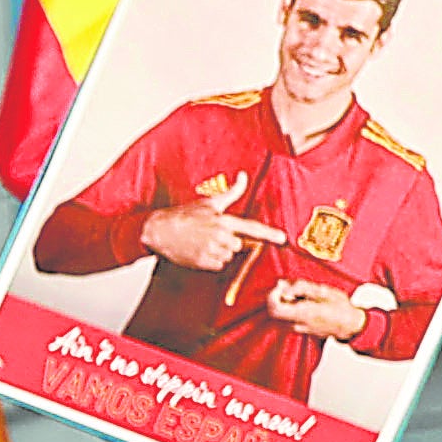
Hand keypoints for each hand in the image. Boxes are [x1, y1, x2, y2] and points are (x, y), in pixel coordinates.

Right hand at [139, 204, 285, 272]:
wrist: (159, 230)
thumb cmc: (185, 215)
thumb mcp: (209, 203)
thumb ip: (232, 192)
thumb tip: (244, 175)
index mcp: (224, 221)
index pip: (252, 228)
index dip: (269, 234)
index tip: (283, 238)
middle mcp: (220, 236)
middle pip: (238, 246)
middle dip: (230, 242)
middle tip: (212, 236)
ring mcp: (211, 250)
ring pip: (228, 256)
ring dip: (220, 252)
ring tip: (204, 243)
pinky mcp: (202, 262)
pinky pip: (218, 265)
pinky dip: (211, 261)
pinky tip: (200, 251)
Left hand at [264, 276, 364, 341]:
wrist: (351, 325)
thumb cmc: (340, 306)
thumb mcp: (324, 291)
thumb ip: (301, 287)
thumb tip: (282, 285)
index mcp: (303, 313)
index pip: (274, 308)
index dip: (272, 296)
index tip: (280, 287)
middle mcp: (297, 323)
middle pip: (276, 310)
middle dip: (280, 297)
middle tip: (291, 288)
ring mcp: (299, 328)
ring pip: (284, 314)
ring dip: (288, 302)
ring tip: (303, 295)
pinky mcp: (302, 330)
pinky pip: (290, 318)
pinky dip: (293, 308)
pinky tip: (306, 302)